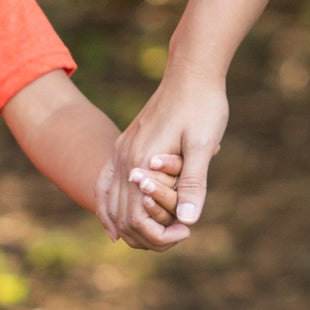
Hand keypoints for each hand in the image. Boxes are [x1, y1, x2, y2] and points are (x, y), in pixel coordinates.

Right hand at [101, 67, 229, 245]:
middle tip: (177, 237)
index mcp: (141, 161)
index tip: (187, 233)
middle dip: (147, 236)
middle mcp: (124, 159)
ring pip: (110, 204)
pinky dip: (110, 208)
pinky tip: (117, 225)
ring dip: (128, 227)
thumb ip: (193, 183)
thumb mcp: (203, 145)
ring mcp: (120, 152)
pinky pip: (106, 185)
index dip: (161, 236)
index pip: (138, 218)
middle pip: (122, 217)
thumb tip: (188, 222)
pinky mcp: (124, 146)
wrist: (191, 72)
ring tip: (156, 236)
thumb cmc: (202, 105)